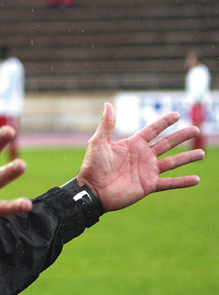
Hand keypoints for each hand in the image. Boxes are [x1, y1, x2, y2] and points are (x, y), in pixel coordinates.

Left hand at [77, 102, 204, 211]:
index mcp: (133, 145)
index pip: (153, 130)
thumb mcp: (98, 142)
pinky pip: (169, 183)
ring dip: (187, 157)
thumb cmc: (93, 166)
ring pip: (172, 162)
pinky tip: (196, 179)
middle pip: (167, 143)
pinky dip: (183, 182)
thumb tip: (108, 104)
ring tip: (201, 153)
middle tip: (196, 129)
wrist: (92, 190)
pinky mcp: (148, 185)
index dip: (164, 122)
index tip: (177, 114)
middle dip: (181, 136)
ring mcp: (147, 171)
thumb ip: (107, 124)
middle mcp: (143, 156)